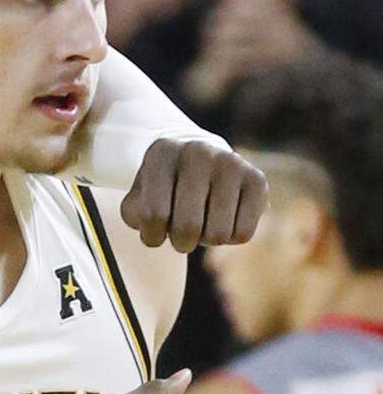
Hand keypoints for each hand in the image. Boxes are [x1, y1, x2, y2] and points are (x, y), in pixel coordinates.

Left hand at [121, 139, 267, 251]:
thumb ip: (135, 215)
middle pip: (188, 227)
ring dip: (206, 240)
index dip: (152, 236)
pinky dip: (230, 237)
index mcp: (162, 153)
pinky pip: (242, 234)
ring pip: (218, 234)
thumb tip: (153, 227)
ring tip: (202, 220)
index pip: (153, 215)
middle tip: (180, 231)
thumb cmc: (164, 189)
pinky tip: (223, 217)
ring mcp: (231, 163)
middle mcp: (198, 152)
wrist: (200, 163)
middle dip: (181, 242)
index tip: (154, 230)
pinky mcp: (257, 179)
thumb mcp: (139, 198)